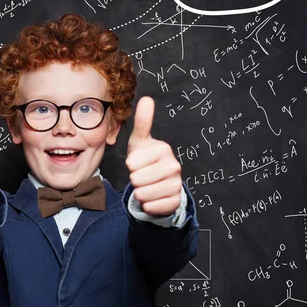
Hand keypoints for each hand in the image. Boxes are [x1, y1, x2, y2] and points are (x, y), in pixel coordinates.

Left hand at [125, 96, 182, 216]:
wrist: (158, 184)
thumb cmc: (145, 160)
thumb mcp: (140, 141)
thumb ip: (142, 121)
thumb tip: (146, 98)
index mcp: (163, 149)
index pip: (132, 163)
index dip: (130, 165)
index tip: (137, 163)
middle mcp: (174, 165)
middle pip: (137, 179)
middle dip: (134, 180)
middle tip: (142, 175)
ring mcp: (177, 184)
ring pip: (144, 194)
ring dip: (140, 193)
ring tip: (146, 186)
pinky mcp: (176, 201)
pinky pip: (154, 207)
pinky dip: (148, 206)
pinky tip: (152, 198)